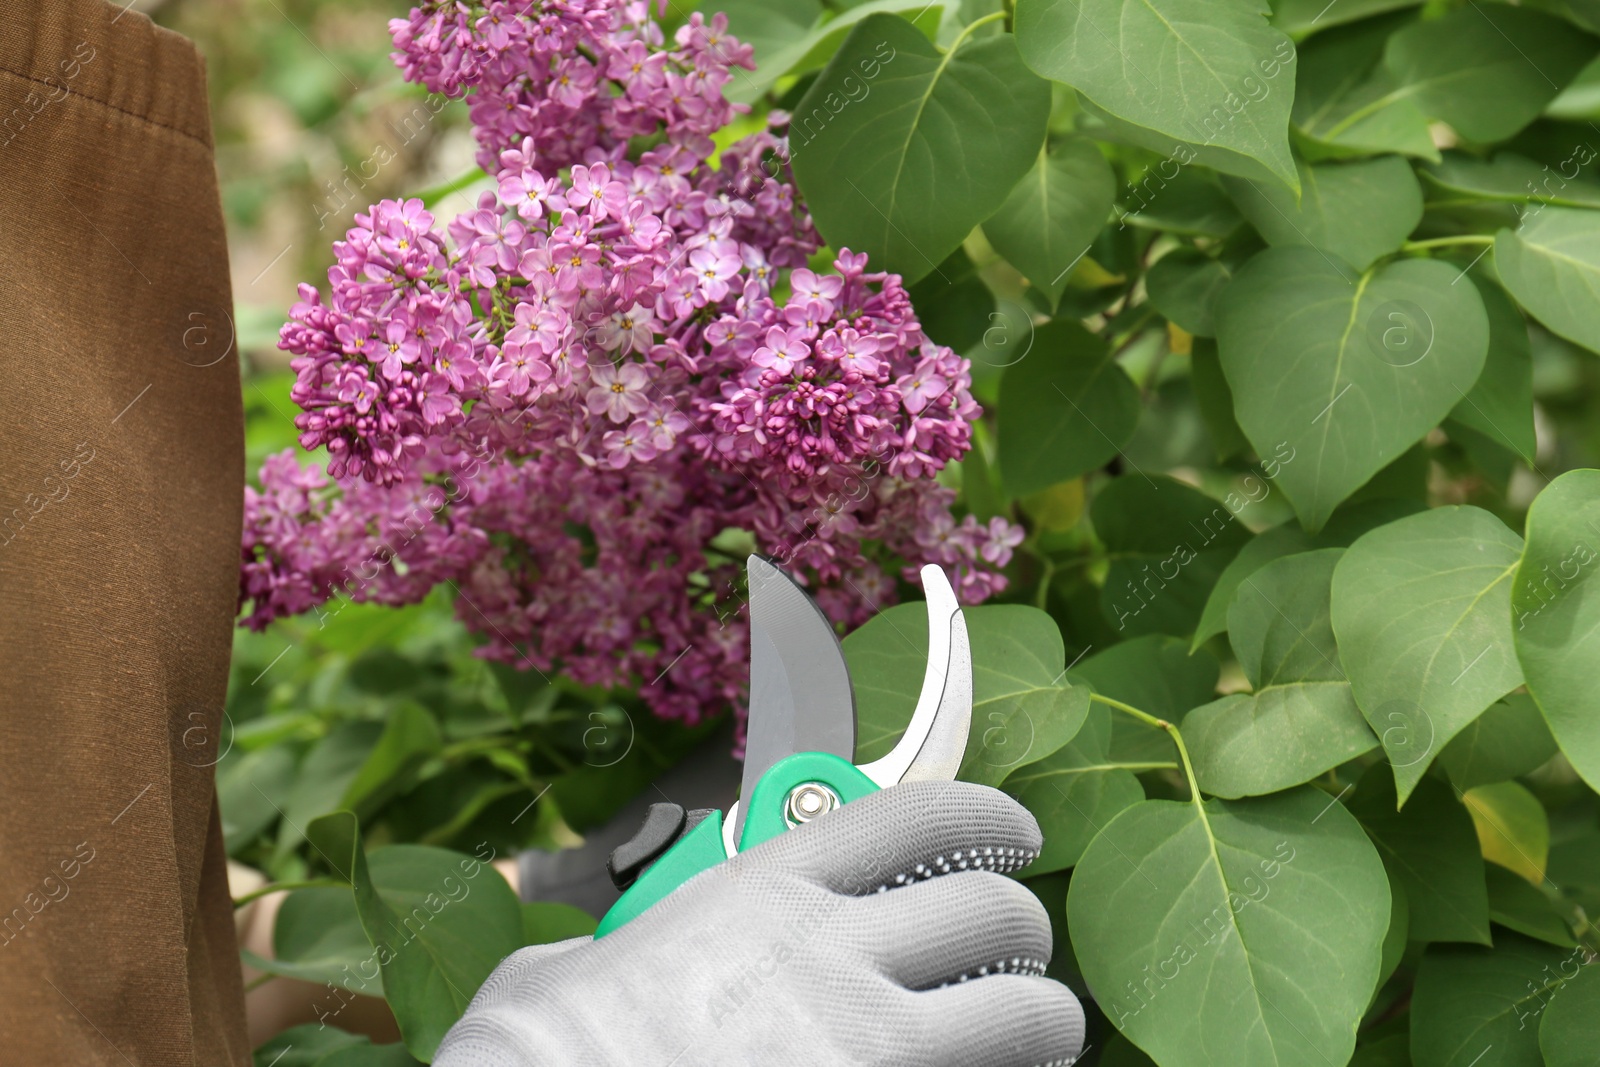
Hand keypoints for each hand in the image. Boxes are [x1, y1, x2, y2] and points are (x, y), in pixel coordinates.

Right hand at [435, 780, 1084, 1065]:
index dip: (985, 815)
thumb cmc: (534, 1060)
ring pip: (1027, 1012)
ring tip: (1034, 1033)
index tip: (1013, 831)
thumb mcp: (570, 970)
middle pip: (993, 909)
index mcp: (761, 895)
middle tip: (1015, 948)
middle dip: (1021, 926)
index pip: (914, 818)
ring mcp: (869, 1050)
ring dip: (1043, 1021)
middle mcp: (832, 956)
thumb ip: (624, 949)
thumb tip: (602, 964)